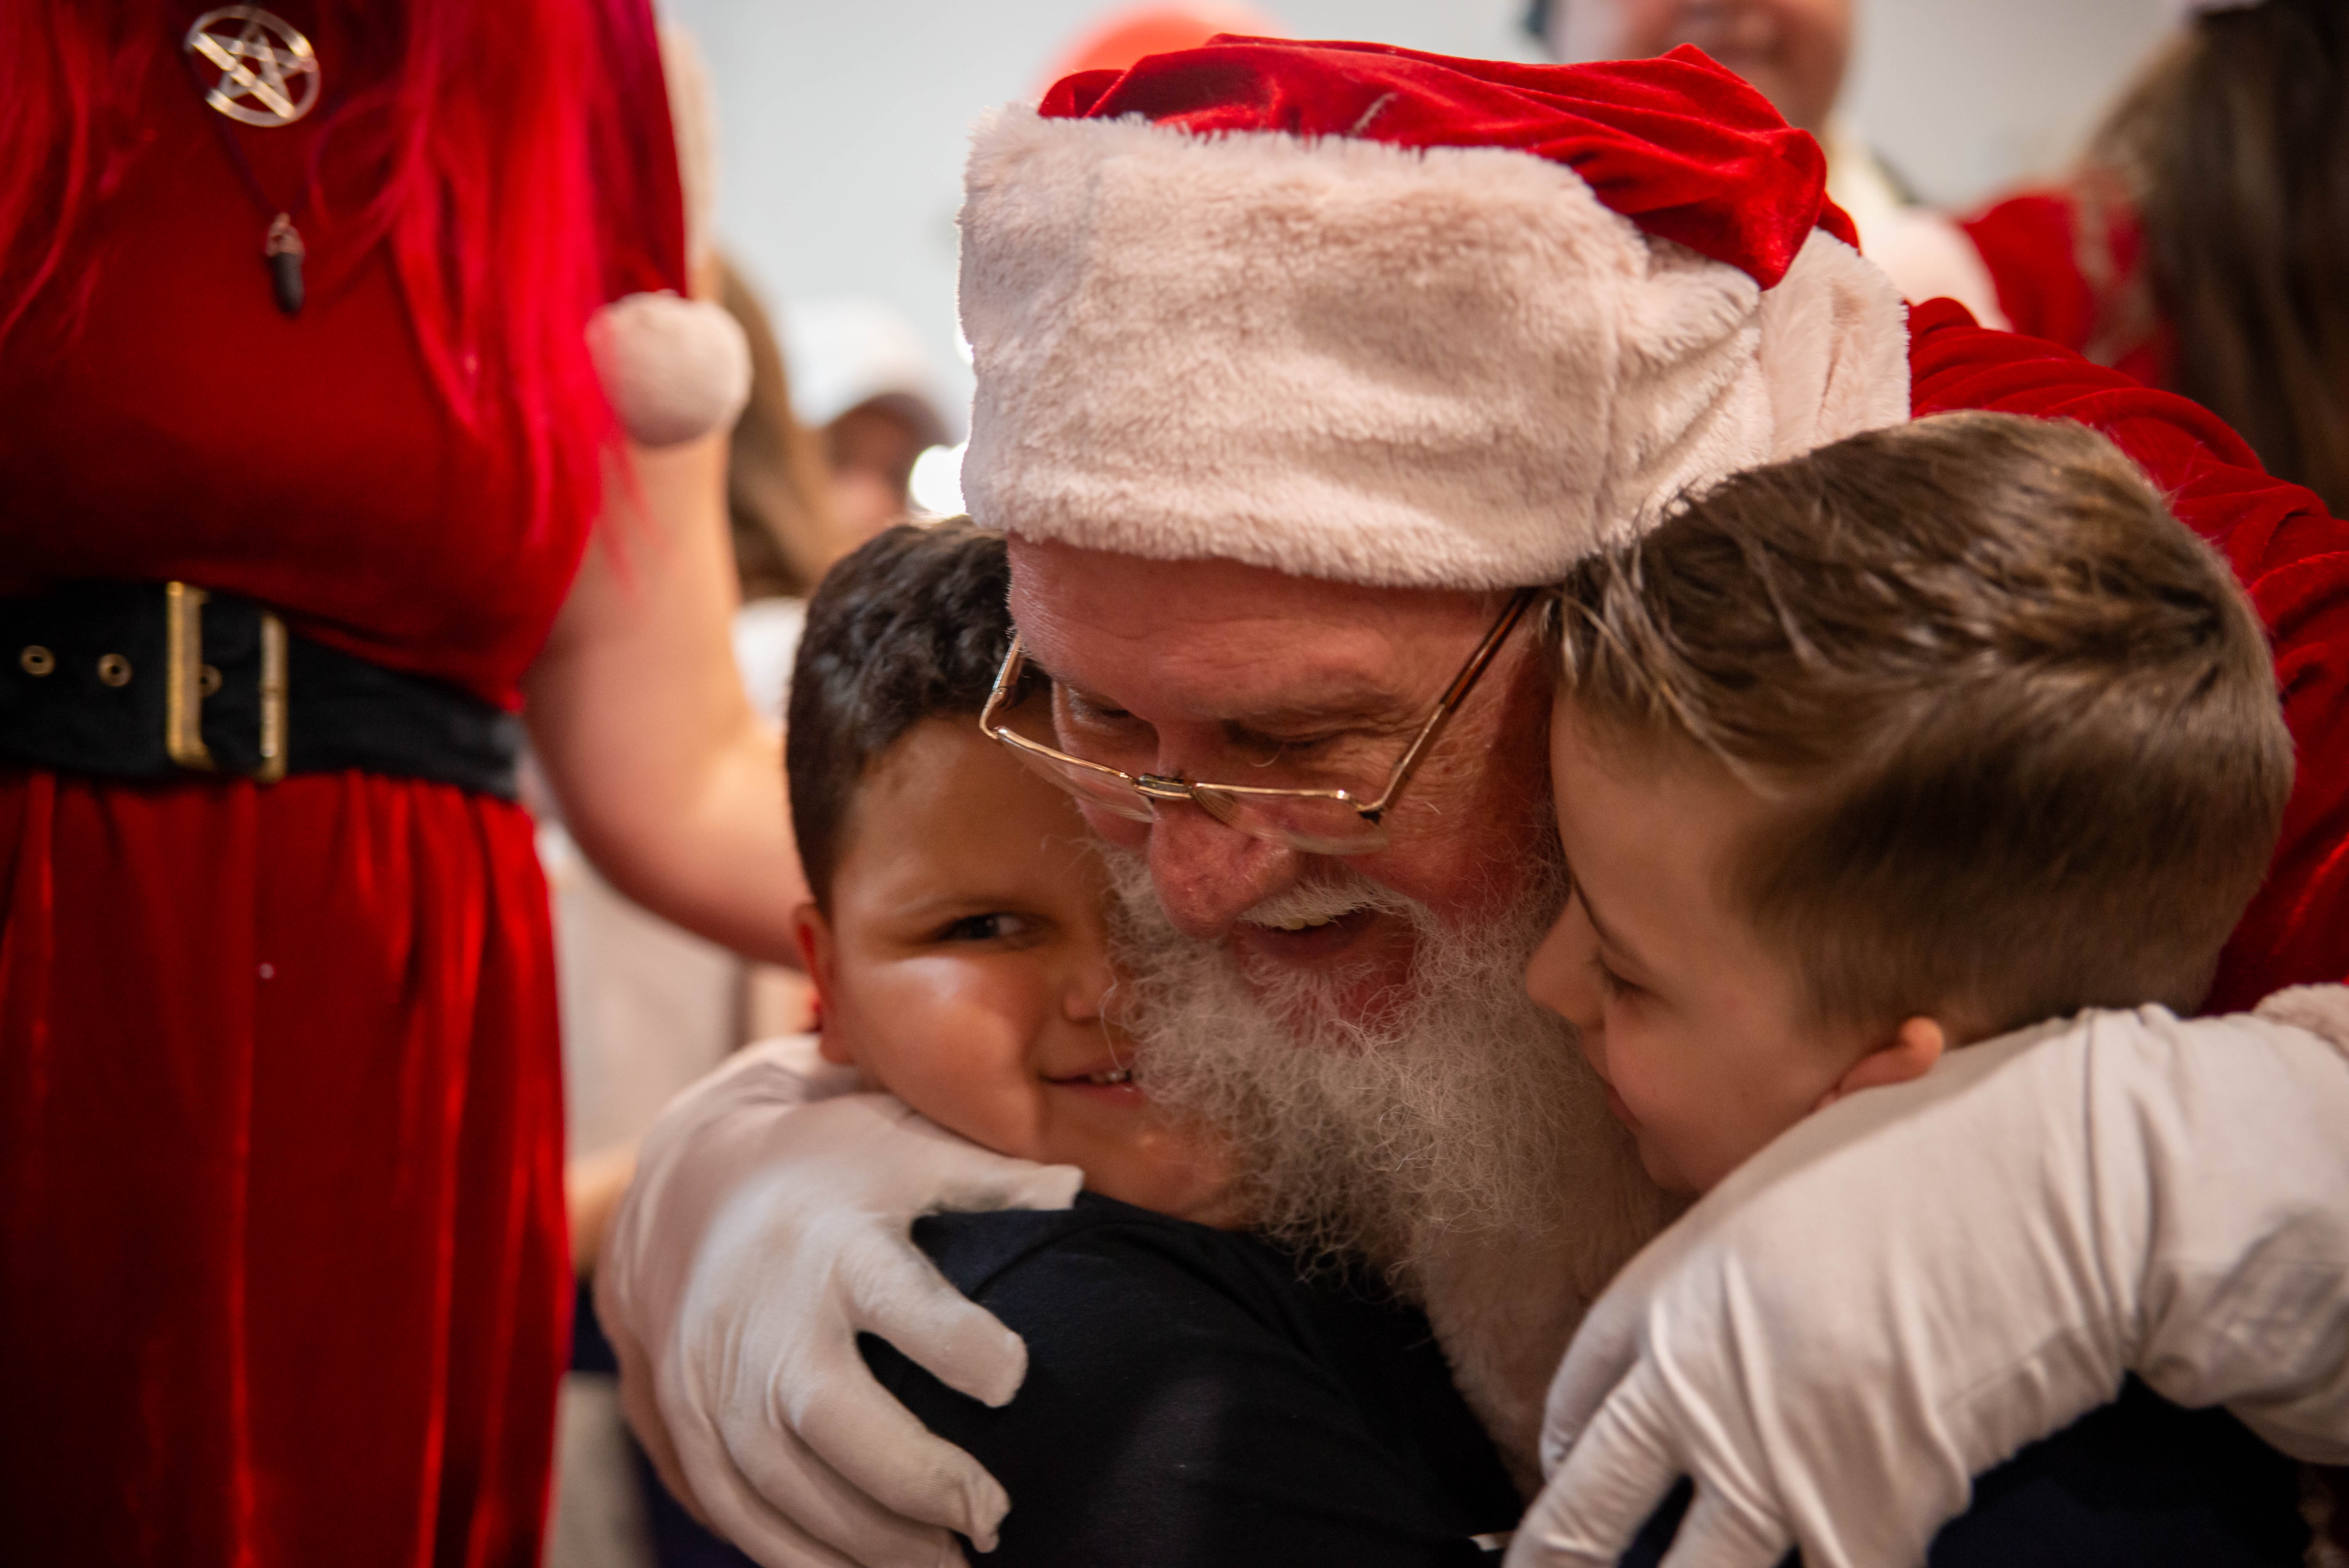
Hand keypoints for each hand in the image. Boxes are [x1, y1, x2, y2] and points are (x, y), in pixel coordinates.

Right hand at [596, 1040, 1082, 1566]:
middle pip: (829, 1412)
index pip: (897, 1298)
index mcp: (832, 1240)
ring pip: (784, 1483)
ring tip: (952, 1564)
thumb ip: (989, 1175)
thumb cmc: (826, 1169)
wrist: (686, 1189)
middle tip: (993, 1514)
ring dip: (871, 1541)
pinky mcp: (688, 1428)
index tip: (1015, 1378)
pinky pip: (742, 1515)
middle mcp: (765, 1315)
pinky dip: (804, 1560)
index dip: (959, 1343)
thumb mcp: (902, 1146)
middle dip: (914, 1477)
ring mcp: (715, 1379)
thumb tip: (1074, 1190)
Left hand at [1506, 993, 2348, 1567]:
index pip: (1581, 1385)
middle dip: (1558, 1549)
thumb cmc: (1923, 1164)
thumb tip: (1717, 1330)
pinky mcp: (1866, 1515)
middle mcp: (1702, 1385)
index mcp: (1674, 1291)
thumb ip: (1732, 1272)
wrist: (2043, 1194)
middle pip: (1596, 1497)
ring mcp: (1778, 1461)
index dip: (1564, 1438)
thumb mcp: (1781, 1188)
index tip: (1557, 1468)